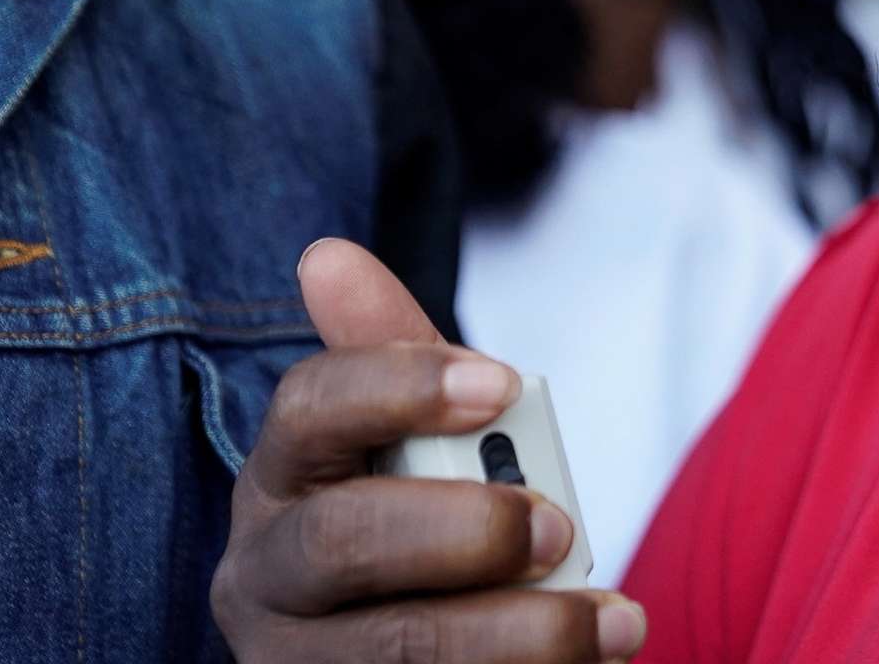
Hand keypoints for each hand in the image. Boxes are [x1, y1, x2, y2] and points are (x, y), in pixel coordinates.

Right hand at [211, 242, 644, 661]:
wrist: (420, 662)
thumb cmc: (418, 520)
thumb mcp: (414, 439)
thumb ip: (398, 358)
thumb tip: (327, 256)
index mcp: (282, 477)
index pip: (309, 406)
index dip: (404, 386)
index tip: (503, 382)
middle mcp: (263, 573)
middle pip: (345, 540)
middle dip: (467, 530)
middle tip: (561, 526)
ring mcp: (294, 662)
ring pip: (392, 649)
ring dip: (522, 633)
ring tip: (615, 624)